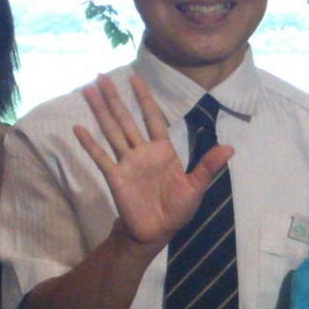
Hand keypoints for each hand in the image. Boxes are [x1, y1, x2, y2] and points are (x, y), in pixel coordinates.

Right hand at [73, 75, 231, 247]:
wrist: (157, 232)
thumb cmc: (177, 210)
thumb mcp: (195, 187)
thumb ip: (208, 166)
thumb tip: (230, 148)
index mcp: (162, 151)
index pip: (152, 118)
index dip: (144, 98)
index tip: (135, 78)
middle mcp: (142, 152)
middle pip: (126, 119)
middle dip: (115, 98)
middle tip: (101, 76)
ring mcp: (127, 162)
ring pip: (111, 131)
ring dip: (100, 111)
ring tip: (88, 90)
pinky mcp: (115, 176)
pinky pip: (100, 157)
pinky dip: (89, 143)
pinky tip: (78, 128)